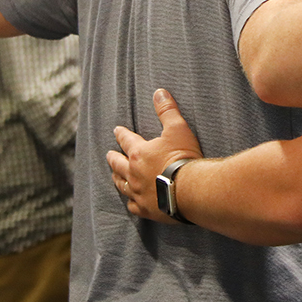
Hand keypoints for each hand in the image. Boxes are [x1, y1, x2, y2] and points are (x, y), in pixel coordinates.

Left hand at [107, 89, 202, 222]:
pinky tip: (131, 201)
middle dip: (113, 158)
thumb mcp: (178, 129)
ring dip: (117, 179)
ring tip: (115, 176)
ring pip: (121, 185)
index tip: (116, 131)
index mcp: (139, 153)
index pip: (125, 140)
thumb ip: (167, 110)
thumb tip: (159, 92)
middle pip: (117, 164)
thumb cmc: (184, 158)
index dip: (121, 134)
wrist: (192, 190)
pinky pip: (133, 206)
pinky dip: (131, 202)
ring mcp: (138, 193)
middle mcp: (133, 173)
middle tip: (109, 155)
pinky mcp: (146, 209)